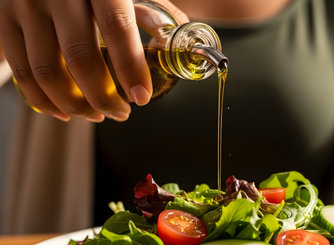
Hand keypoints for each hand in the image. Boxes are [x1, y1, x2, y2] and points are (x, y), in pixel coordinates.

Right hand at [0, 0, 187, 121]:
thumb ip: (147, 12)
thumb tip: (167, 44)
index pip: (117, 28)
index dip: (131, 68)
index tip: (142, 97)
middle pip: (80, 57)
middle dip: (103, 96)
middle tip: (121, 113)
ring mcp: (25, 6)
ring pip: (46, 71)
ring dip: (74, 105)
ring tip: (96, 114)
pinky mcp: (4, 21)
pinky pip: (20, 71)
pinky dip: (42, 100)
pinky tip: (63, 111)